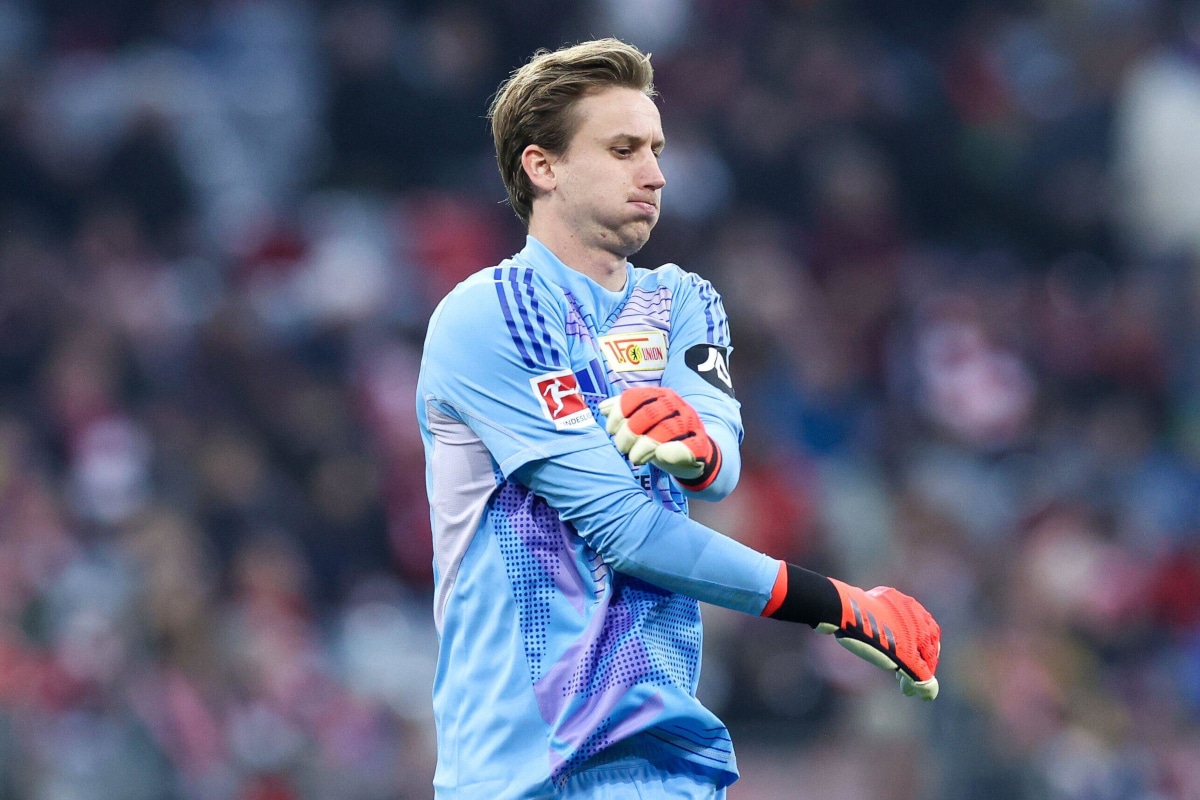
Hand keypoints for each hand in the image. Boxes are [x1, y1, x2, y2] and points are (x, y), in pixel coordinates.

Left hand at [599, 387, 720, 487]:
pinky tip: (661, 455)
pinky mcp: (701, 444)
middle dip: (629, 433)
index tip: (611, 430)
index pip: (635, 397)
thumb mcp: (640, 423)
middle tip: (622, 448)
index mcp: (659, 395)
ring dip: (645, 446)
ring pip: (667, 429)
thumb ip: (622, 413)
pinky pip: (689, 446)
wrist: (692, 455)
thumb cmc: (660, 437)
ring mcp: (690, 424)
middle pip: (648, 414)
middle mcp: (676, 405)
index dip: (618, 414)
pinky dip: (673, 451)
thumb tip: (603, 408)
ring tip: (635, 458)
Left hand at [818, 579, 941, 699]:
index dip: (923, 676)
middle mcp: (917, 611)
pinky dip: (889, 630)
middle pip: (919, 642)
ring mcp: (899, 602)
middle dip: (912, 662)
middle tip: (900, 677)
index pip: (931, 656)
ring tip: (888, 659)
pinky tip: (879, 639)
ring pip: (905, 629)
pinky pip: (890, 615)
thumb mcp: (904, 662)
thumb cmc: (879, 638)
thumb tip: (930, 694)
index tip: (910, 689)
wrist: (849, 611)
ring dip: (901, 647)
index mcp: (926, 627)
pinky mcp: (882, 596)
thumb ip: (920, 678)